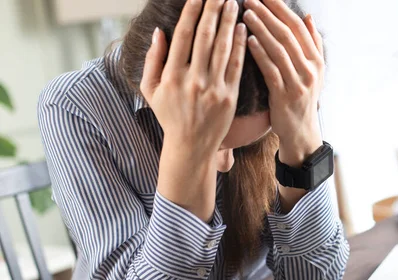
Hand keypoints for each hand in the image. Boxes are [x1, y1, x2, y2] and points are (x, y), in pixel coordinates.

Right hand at [141, 0, 246, 155]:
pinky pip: (236, 67)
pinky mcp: (229, 98)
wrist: (190, 146)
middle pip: (205, 37)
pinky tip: (243, 30)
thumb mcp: (151, 90)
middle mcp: (193, 80)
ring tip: (234, 3)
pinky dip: (240, 46)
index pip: (183, 36)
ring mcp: (213, 89)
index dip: (192, 13)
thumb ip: (152, 60)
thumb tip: (159, 32)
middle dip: (213, 11)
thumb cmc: (169, 116)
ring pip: (223, 49)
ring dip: (229, 23)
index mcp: (172, 76)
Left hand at [243, 0, 324, 166]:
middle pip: (287, 34)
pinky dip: (260, 53)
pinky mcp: (285, 96)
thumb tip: (308, 16)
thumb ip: (312, 44)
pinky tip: (247, 40)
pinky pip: (271, 70)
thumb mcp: (314, 72)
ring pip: (279, 49)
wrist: (301, 132)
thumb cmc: (301, 99)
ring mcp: (299, 83)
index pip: (298, 27)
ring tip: (246, 13)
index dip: (281, 8)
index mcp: (316, 60)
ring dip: (261, 29)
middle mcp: (310, 69)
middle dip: (268, 14)